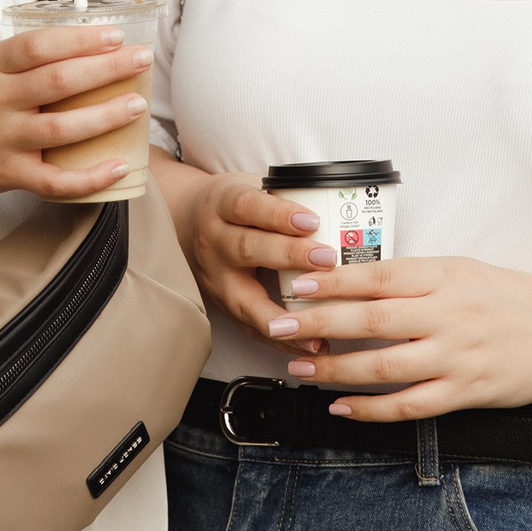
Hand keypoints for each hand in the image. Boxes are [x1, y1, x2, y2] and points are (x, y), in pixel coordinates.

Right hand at [0, 24, 151, 201]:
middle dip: (108, 68)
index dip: (81, 39)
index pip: (40, 45)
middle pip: (60, 81)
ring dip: (106, 115)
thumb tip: (84, 42)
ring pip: (63, 129)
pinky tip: (118, 166)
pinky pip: (55, 181)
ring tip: (137, 105)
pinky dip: (90, 176)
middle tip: (140, 61)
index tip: (114, 36)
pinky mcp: (8, 175)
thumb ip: (24, 58)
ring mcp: (2, 140)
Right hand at [167, 170, 340, 354]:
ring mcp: (215, 279)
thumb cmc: (233, 207)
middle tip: (328, 259)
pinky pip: (250, 328)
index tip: (313, 220)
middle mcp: (214, 243)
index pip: (248, 207)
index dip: (279, 215)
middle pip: (247, 249)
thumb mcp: (251, 187)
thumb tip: (344, 202)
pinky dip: (281, 339)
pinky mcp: (222, 307)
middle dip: (289, 256)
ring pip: (245, 299)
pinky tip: (309, 343)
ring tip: (319, 323)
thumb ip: (286, 195)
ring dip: (284, 314)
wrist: (187, 226)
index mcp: (222, 205)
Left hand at [263, 257, 531, 419]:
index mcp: (445, 277)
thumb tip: (352, 280)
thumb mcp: (462, 270)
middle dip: (318, 325)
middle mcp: (448, 316)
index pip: (378, 277)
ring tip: (300, 368)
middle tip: (277, 325)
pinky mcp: (466, 393)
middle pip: (371, 322)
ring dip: (335, 370)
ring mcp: (457, 357)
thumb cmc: (508, 297)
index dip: (333, 282)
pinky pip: (410, 405)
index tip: (298, 283)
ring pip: (384, 367)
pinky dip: (371, 409)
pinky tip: (341, 407)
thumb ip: (413, 278)